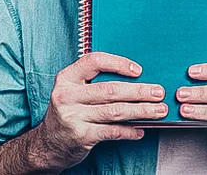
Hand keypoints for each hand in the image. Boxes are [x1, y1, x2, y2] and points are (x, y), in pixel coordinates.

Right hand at [25, 52, 167, 171]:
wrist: (48, 144)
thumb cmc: (69, 111)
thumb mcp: (73, 90)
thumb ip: (94, 81)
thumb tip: (135, 77)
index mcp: (66, 78)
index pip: (94, 62)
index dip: (118, 63)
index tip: (138, 70)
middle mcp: (67, 96)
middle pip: (110, 90)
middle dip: (139, 91)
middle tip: (158, 92)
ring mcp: (73, 117)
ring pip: (115, 111)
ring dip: (141, 111)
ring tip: (158, 110)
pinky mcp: (81, 136)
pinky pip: (112, 132)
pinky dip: (130, 131)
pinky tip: (141, 129)